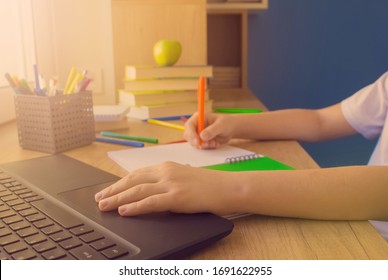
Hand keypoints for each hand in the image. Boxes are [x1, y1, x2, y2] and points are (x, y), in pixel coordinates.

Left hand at [94, 162, 239, 215]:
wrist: (227, 187)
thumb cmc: (208, 184)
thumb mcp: (183, 177)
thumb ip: (166, 181)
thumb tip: (149, 191)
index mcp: (166, 166)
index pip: (136, 174)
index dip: (119, 183)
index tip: (108, 190)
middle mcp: (166, 172)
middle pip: (132, 180)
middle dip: (113, 190)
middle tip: (99, 198)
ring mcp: (171, 183)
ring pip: (137, 190)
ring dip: (118, 199)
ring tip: (104, 205)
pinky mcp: (177, 196)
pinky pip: (150, 202)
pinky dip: (135, 207)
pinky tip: (124, 211)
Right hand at [183, 113, 234, 148]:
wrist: (231, 129)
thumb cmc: (227, 123)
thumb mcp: (221, 125)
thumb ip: (212, 130)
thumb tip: (202, 136)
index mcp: (198, 118)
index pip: (189, 125)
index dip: (191, 134)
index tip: (197, 141)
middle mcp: (196, 126)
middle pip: (188, 135)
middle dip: (196, 142)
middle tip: (206, 145)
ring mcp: (198, 134)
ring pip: (194, 143)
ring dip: (204, 145)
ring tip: (214, 142)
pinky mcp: (201, 141)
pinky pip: (201, 147)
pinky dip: (208, 147)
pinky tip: (215, 143)